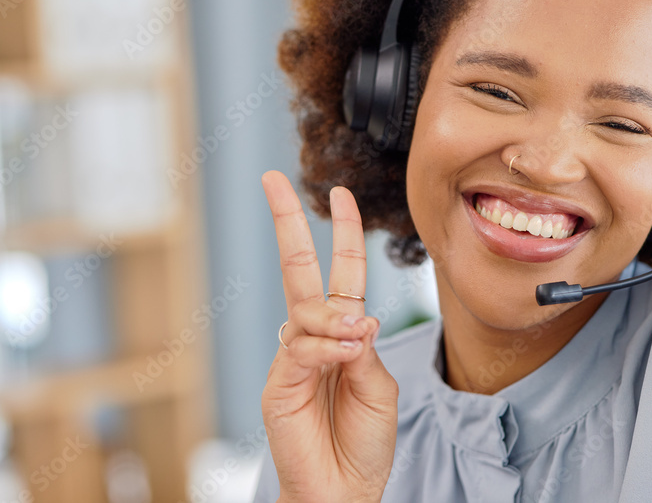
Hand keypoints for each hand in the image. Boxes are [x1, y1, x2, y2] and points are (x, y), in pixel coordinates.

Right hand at [260, 170, 398, 502]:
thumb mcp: (379, 385)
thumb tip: (353, 316)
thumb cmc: (364, 441)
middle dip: (287, 222)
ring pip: (306, 311)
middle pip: (300, 270)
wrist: (344, 491)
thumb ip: (364, 348)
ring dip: (335, 320)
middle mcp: (314, 338)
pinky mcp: (278, 383)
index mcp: (343, 333)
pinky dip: (327, 348)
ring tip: (355, 343)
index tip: (341, 194)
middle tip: (272, 179)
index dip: (342, 233)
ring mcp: (293, 358)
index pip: (340, 272)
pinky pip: (301, 348)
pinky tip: (344, 357)